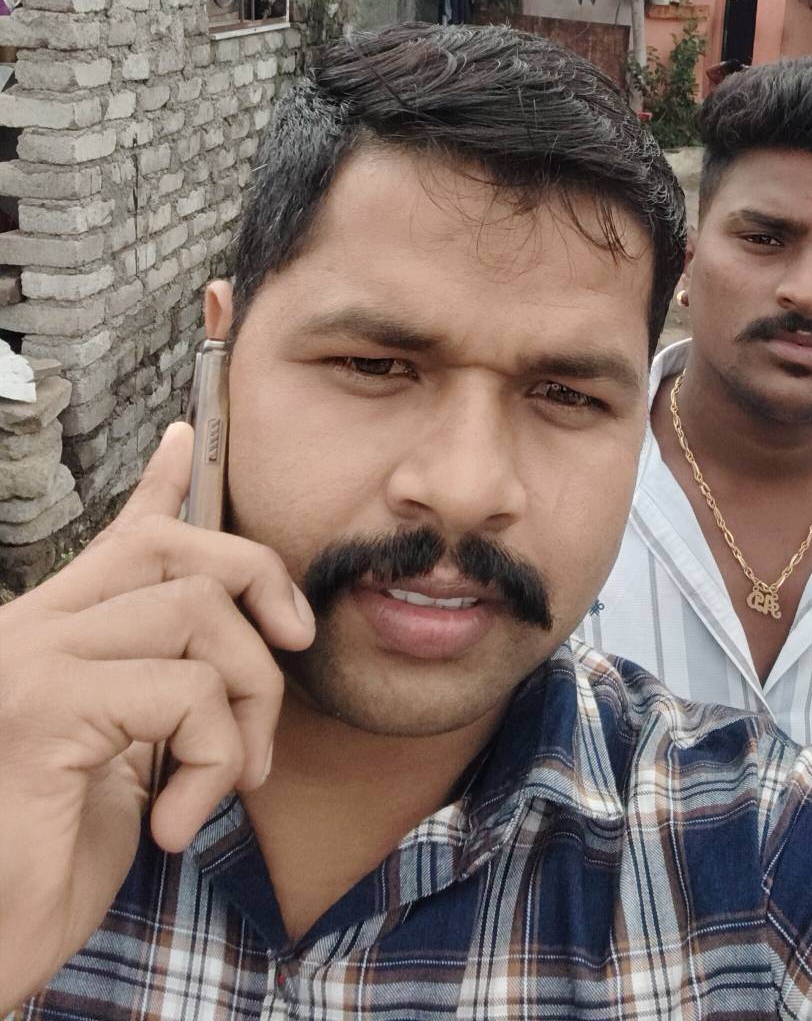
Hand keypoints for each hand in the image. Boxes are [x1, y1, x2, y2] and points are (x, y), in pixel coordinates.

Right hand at [0, 423, 315, 1011]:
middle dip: (261, 589)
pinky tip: (176, 822)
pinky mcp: (46, 707)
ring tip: (230, 778)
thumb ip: (156, 694)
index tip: (191, 435)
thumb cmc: (46, 870)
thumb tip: (220, 645)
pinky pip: (190, 693)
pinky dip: (216, 759)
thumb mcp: (119, 766)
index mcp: (44, 637)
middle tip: (288, 658)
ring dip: (249, 701)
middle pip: (179, 551)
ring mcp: (30, 661)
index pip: (119, 537)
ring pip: (200, 613)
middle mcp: (27, 631)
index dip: (164, 485)